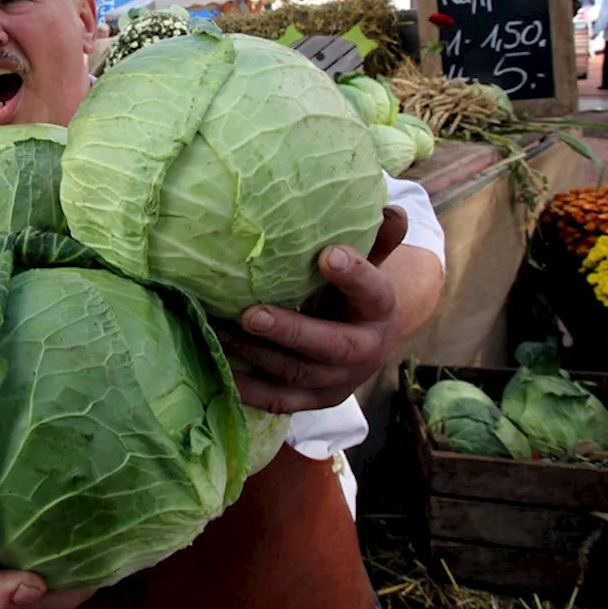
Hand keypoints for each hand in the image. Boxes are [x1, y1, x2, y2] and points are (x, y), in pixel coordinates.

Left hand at [219, 207, 409, 414]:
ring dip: (255, 353)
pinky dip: (248, 389)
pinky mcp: (314, 402)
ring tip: (219, 328)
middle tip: (250, 314)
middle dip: (290, 331)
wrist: (367, 344)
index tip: (328, 255)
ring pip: (296, 372)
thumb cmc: (355, 294)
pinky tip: (220, 367)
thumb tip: (388, 206)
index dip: (353, 275)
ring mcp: (338, 381)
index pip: (372, 291)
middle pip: (331, 345)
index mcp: (379, 309)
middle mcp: (365, 350)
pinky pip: (278, 400)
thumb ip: (376, 238)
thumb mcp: (369, 264)